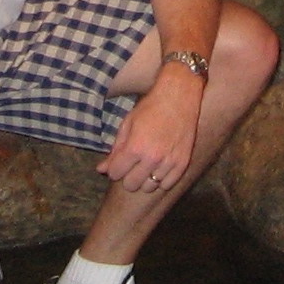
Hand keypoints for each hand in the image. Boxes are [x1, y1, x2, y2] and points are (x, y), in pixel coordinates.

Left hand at [97, 71, 200, 193]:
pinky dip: (161, 179)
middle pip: (131, 184)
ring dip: (145, 179)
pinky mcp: (182, 163)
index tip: (119, 162)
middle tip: (132, 165)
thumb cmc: (150, 108)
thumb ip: (115, 150)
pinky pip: (167, 184)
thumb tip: (101, 170)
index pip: (115, 173)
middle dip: (127, 176)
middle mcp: (152, 158)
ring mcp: (168, 162)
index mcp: (135, 147)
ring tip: (146, 165)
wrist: (179, 96)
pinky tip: (159, 167)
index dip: (114, 168)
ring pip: (149, 187)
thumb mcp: (127, 124)